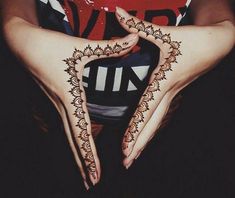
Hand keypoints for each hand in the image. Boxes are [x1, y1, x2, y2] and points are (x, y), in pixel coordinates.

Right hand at [3, 18, 137, 187]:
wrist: (21, 42)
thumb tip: (133, 38)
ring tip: (84, 173)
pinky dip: (71, 139)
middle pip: (72, 141)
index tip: (95, 175)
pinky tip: (75, 143)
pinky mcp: (55, 100)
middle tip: (91, 185)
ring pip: (67, 135)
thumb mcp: (80, 46)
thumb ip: (109, 46)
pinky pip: (64, 125)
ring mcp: (56, 105)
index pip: (81, 133)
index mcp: (69, 98)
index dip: (89, 155)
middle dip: (82, 164)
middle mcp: (61, 106)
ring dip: (76, 155)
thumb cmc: (49, 45)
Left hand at [115, 7, 234, 167]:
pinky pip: (161, 114)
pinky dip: (152, 127)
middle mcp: (168, 93)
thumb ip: (138, 26)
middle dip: (139, 144)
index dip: (135, 130)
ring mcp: (173, 95)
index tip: (125, 148)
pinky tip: (145, 134)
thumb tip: (117, 12)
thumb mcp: (166, 33)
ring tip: (133, 156)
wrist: (219, 42)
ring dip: (145, 139)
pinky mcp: (175, 92)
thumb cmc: (194, 39)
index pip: (146, 110)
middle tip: (126, 163)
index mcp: (164, 82)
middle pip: (152, 125)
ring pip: (157, 122)